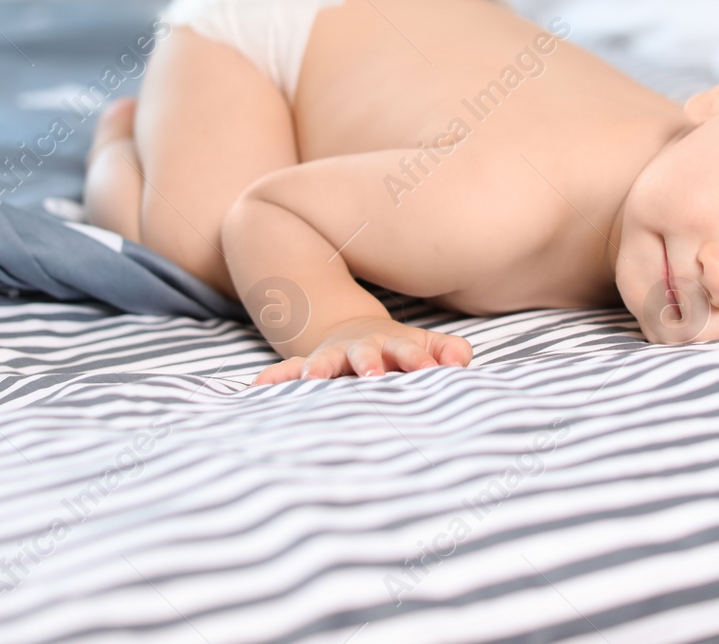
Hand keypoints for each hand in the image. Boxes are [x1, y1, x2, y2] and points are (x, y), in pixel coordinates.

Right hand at [253, 317, 471, 383]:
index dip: (419, 359)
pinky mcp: (309, 368)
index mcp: (392, 346)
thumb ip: (448, 350)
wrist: (354, 332)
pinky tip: (257, 387)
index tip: (431, 370)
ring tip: (312, 382)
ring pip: (324, 363)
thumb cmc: (399, 350)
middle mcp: (360, 351)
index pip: (408, 352)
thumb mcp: (426, 344)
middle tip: (374, 375)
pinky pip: (287, 372)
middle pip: (365, 354)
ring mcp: (332, 358)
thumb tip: (461, 361)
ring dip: (319, 370)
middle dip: (369, 363)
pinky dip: (274, 378)